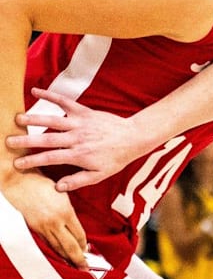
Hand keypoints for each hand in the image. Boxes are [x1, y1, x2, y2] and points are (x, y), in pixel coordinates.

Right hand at [1, 169, 87, 268]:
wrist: (17, 181)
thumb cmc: (40, 183)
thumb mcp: (61, 193)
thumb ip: (68, 209)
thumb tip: (73, 222)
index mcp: (65, 212)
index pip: (79, 235)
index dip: (85, 245)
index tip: (89, 251)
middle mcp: (54, 222)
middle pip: (69, 246)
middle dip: (78, 259)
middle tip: (85, 268)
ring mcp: (42, 226)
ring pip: (56, 247)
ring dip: (65, 258)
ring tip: (73, 265)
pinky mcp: (32, 228)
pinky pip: (46, 243)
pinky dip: (53, 250)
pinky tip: (57, 254)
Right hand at [7, 87, 147, 190]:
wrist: (134, 137)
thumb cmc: (116, 158)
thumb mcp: (99, 175)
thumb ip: (78, 181)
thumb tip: (57, 187)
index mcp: (79, 154)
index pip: (51, 158)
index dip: (33, 161)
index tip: (17, 163)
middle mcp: (78, 138)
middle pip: (48, 139)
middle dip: (27, 141)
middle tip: (8, 142)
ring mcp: (81, 123)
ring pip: (54, 120)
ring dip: (35, 119)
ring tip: (17, 119)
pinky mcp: (85, 111)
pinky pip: (65, 102)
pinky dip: (50, 96)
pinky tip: (34, 91)